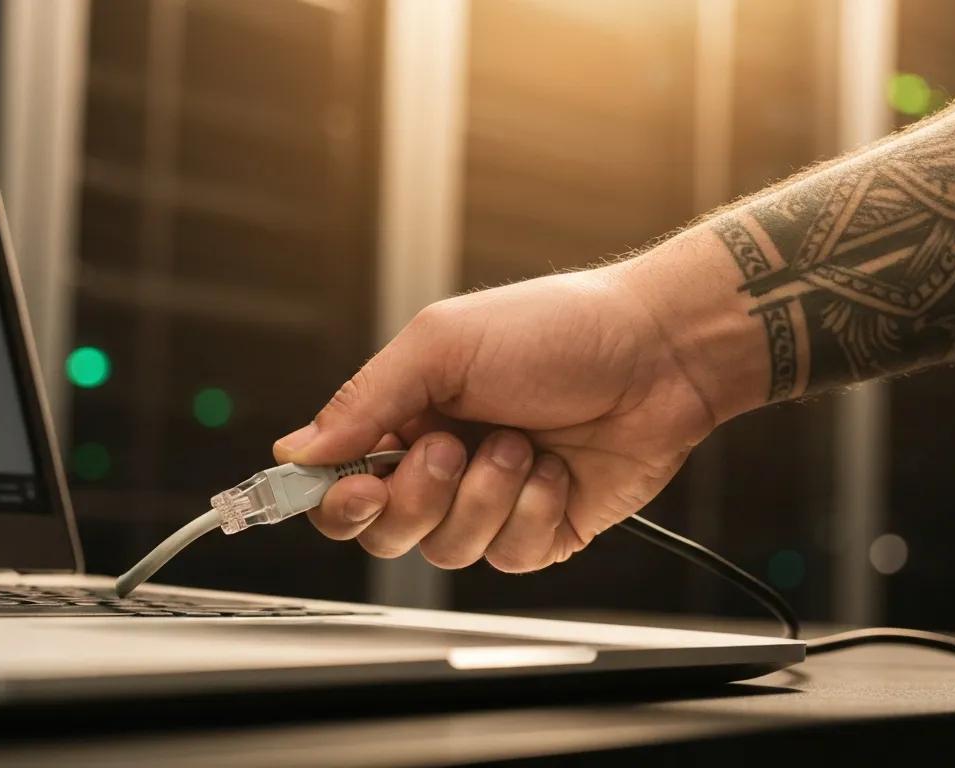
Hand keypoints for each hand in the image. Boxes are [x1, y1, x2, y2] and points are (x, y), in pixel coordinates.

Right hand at [272, 259, 717, 572]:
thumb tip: (295, 450)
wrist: (658, 352)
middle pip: (385, 531)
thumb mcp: (441, 345)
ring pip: (447, 549)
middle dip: (418, 496)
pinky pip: (509, 556)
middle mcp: (441, 465)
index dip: (337, 498)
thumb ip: (363, 401)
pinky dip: (533, 509)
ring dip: (486, 495)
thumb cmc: (555, 330)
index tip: (356, 486)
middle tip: (452, 446)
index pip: (339, 482)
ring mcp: (490, 502)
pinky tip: (557, 468)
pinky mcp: (540, 531)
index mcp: (405, 418)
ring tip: (523, 444)